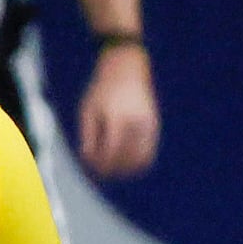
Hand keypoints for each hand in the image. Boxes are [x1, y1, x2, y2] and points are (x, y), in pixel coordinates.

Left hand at [76, 44, 160, 179]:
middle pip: (128, 160)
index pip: (111, 152)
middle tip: (99, 173)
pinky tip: (122, 162)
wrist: (127, 69)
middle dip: (113, 171)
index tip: (90, 169)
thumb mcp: (88, 110)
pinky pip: (149, 152)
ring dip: (127, 170)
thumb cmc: (102, 90)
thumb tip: (88, 162)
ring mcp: (149, 126)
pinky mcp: (154, 127)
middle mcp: (137, 124)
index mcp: (118, 119)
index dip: (100, 165)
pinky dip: (136, 162)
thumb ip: (88, 136)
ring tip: (111, 170)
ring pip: (142, 161)